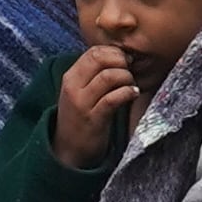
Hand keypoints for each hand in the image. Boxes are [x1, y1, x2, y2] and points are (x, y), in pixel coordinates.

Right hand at [52, 44, 139, 168]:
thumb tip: (121, 55)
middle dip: (121, 60)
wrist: (68, 150)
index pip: (93, 51)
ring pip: (108, 76)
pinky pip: (113, 98)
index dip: (114, 51)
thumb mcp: (80, 91)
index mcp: (70, 77)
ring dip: (126, 77)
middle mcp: (73, 87)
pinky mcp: (94, 119)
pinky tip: (133, 93)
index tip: (125, 60)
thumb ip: (94, 74)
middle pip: (100, 59)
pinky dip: (127, 92)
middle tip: (131, 70)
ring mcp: (82, 103)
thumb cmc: (80, 117)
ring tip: (132, 84)